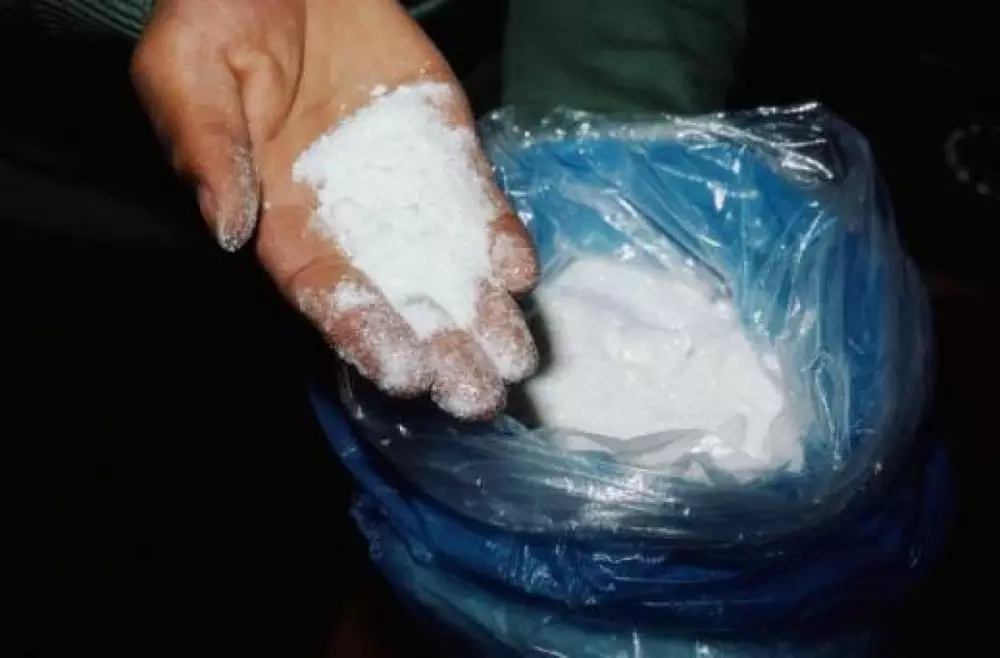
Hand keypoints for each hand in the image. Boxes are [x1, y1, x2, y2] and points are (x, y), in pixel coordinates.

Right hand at [131, 0, 538, 418]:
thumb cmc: (221, 12)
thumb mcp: (188, 71)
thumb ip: (207, 149)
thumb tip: (229, 229)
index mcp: (281, 217)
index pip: (325, 290)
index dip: (364, 332)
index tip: (403, 371)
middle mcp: (349, 218)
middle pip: (399, 296)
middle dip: (439, 348)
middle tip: (477, 397)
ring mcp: (403, 187)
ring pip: (448, 265)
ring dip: (483, 313)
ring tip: (514, 360)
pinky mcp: (444, 150)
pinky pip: (476, 202)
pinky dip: (500, 238)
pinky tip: (519, 272)